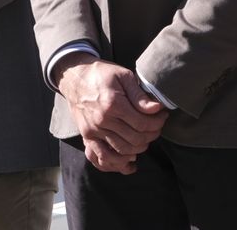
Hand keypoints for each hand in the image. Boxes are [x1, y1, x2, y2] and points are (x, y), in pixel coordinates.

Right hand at [54, 54, 166, 173]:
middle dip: (152, 135)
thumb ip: (139, 95)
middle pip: (135, 139)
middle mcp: (103, 120)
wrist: (74, 77)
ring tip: (146, 138)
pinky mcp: (87, 136)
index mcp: (113, 104)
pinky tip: (130, 158)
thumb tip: (157, 108)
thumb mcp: (123, 75)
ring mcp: (93, 131)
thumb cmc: (101, 74)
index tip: (163, 116)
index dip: (157, 123)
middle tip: (157, 127)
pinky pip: (103, 157)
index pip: (142, 123)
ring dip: (139, 148)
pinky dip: (118, 162)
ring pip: (123, 151)